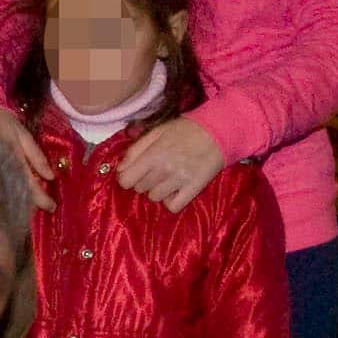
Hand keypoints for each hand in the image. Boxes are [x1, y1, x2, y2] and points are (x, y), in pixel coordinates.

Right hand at [0, 103, 53, 209]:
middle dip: (33, 204)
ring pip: (10, 193)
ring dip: (22, 202)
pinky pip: (1, 187)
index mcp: (14, 161)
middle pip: (20, 194)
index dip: (41, 199)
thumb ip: (35, 156)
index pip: (30, 186)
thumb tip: (50, 177)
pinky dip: (10, 194)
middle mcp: (3, 171)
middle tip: (48, 209)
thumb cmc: (3, 123)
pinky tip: (15, 199)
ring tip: (33, 209)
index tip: (52, 207)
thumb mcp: (22, 135)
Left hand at [113, 117, 227, 210]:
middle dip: (143, 180)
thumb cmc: (184, 130)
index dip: (126, 177)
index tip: (134, 172)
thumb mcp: (157, 132)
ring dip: (157, 190)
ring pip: (154, 198)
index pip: (126, 180)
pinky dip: (170, 200)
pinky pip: (172, 206)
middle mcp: (164, 169)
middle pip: (139, 188)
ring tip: (167, 178)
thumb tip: (120, 170)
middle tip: (155, 170)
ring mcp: (179, 181)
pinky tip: (175, 190)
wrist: (217, 132)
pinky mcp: (193, 189)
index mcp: (153, 154)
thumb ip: (136, 150)